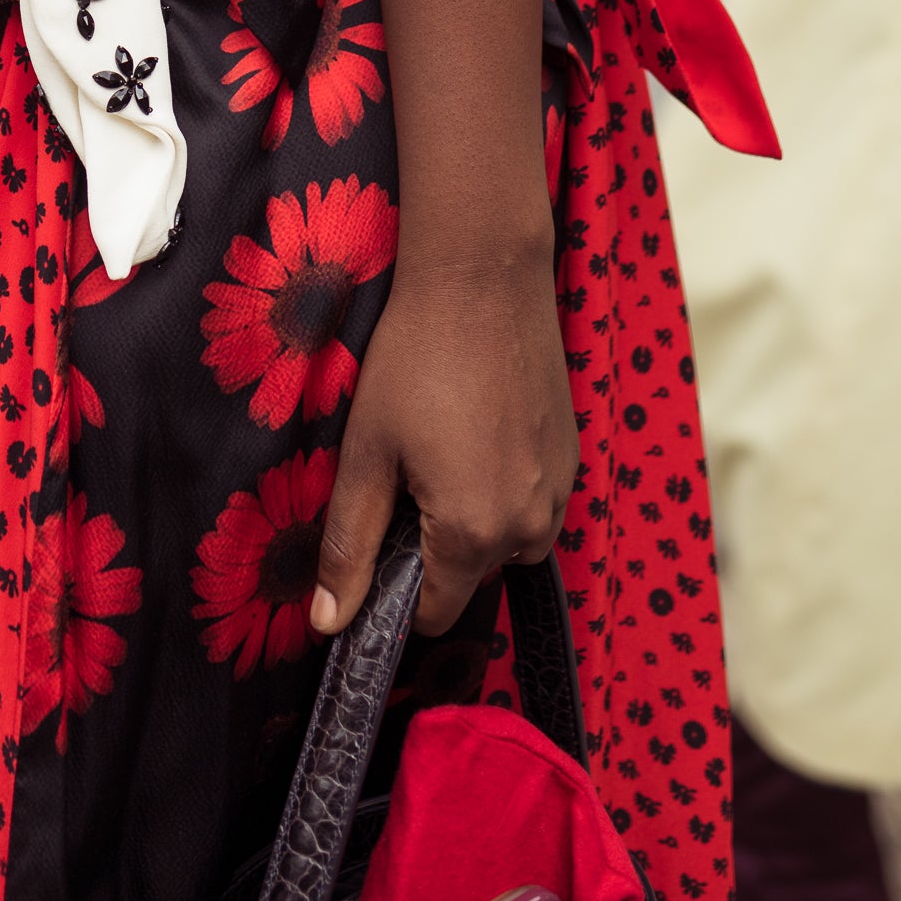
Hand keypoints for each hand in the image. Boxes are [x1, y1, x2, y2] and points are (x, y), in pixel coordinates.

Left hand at [312, 241, 576, 639]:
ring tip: (438, 448)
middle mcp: (530, 526)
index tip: (372, 541)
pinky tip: (474, 428)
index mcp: (474, 534)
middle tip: (401, 473)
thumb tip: (328, 624)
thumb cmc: (415, 357)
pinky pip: (534, 502)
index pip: (433, 613)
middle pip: (470, 575)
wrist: (483, 275)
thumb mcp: (367, 451)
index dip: (393, 590)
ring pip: (506, 541)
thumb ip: (349, 544)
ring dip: (473, 519)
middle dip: (432, 546)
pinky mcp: (573, 453)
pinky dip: (504, 485)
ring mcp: (559, 489)